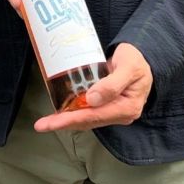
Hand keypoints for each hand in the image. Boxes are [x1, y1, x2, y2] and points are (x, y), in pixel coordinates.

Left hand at [33, 43, 152, 131]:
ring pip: (86, 118)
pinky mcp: (107, 106)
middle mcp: (120, 114)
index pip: (94, 116)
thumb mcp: (128, 67)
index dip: (72, 119)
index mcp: (127, 107)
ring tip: (46, 122)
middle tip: (42, 125)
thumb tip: (92, 99)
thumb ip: (112, 84)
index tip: (53, 122)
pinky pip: (88, 112)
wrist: (142, 58)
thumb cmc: (136, 61)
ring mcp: (113, 111)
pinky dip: (74, 112)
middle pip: (88, 121)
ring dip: (66, 120)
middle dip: (64, 123)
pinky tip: (61, 111)